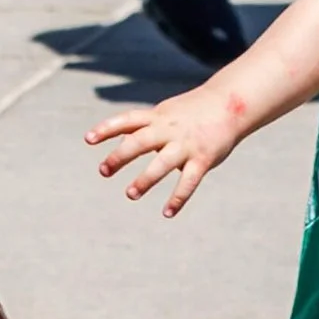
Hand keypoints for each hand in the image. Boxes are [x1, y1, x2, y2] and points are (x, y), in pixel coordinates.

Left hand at [86, 80, 249, 217]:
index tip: (88, 139)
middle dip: (120, 156)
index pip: (127, 120)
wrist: (230, 104)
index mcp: (157, 117)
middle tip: (103, 171)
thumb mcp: (166, 113)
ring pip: (162, 163)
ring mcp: (186, 145)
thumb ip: (144, 127)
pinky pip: (188, 181)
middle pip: (140, 141)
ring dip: (145, 180)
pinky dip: (178, 198)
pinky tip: (167, 213)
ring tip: (130, 194)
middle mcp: (169, 130)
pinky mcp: (203, 159)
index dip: (107, 128)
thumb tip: (119, 142)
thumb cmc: (192, 111)